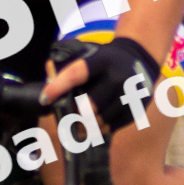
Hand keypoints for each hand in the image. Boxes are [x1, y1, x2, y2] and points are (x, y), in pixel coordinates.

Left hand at [41, 34, 159, 130]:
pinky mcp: (137, 108)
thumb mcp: (88, 54)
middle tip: (67, 120)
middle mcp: (119, 76)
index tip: (44, 99)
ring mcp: (131, 94)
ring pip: (100, 120)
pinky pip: (112, 126)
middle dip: (74, 115)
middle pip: (89, 106)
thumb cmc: (104, 60)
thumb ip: (65, 66)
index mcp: (103, 60)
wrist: (139, 59)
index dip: (58, 87)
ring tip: (79, 128)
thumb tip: (49, 82)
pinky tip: (93, 127)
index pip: (77, 74)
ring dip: (86, 126)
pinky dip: (99, 130)